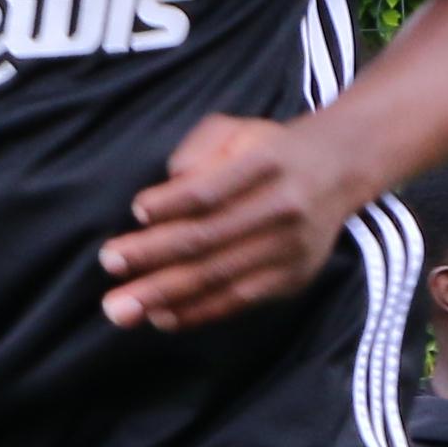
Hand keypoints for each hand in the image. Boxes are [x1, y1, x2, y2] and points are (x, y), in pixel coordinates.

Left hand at [97, 114, 362, 331]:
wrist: (338, 169)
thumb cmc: (267, 149)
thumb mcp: (238, 129)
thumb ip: (201, 147)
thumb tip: (170, 186)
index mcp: (268, 165)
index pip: (212, 190)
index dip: (172, 203)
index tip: (137, 211)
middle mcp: (283, 208)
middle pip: (208, 238)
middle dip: (152, 254)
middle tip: (109, 261)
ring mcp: (290, 249)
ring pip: (218, 276)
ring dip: (163, 294)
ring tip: (120, 307)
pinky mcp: (291, 278)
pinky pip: (237, 301)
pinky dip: (196, 312)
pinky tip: (159, 316)